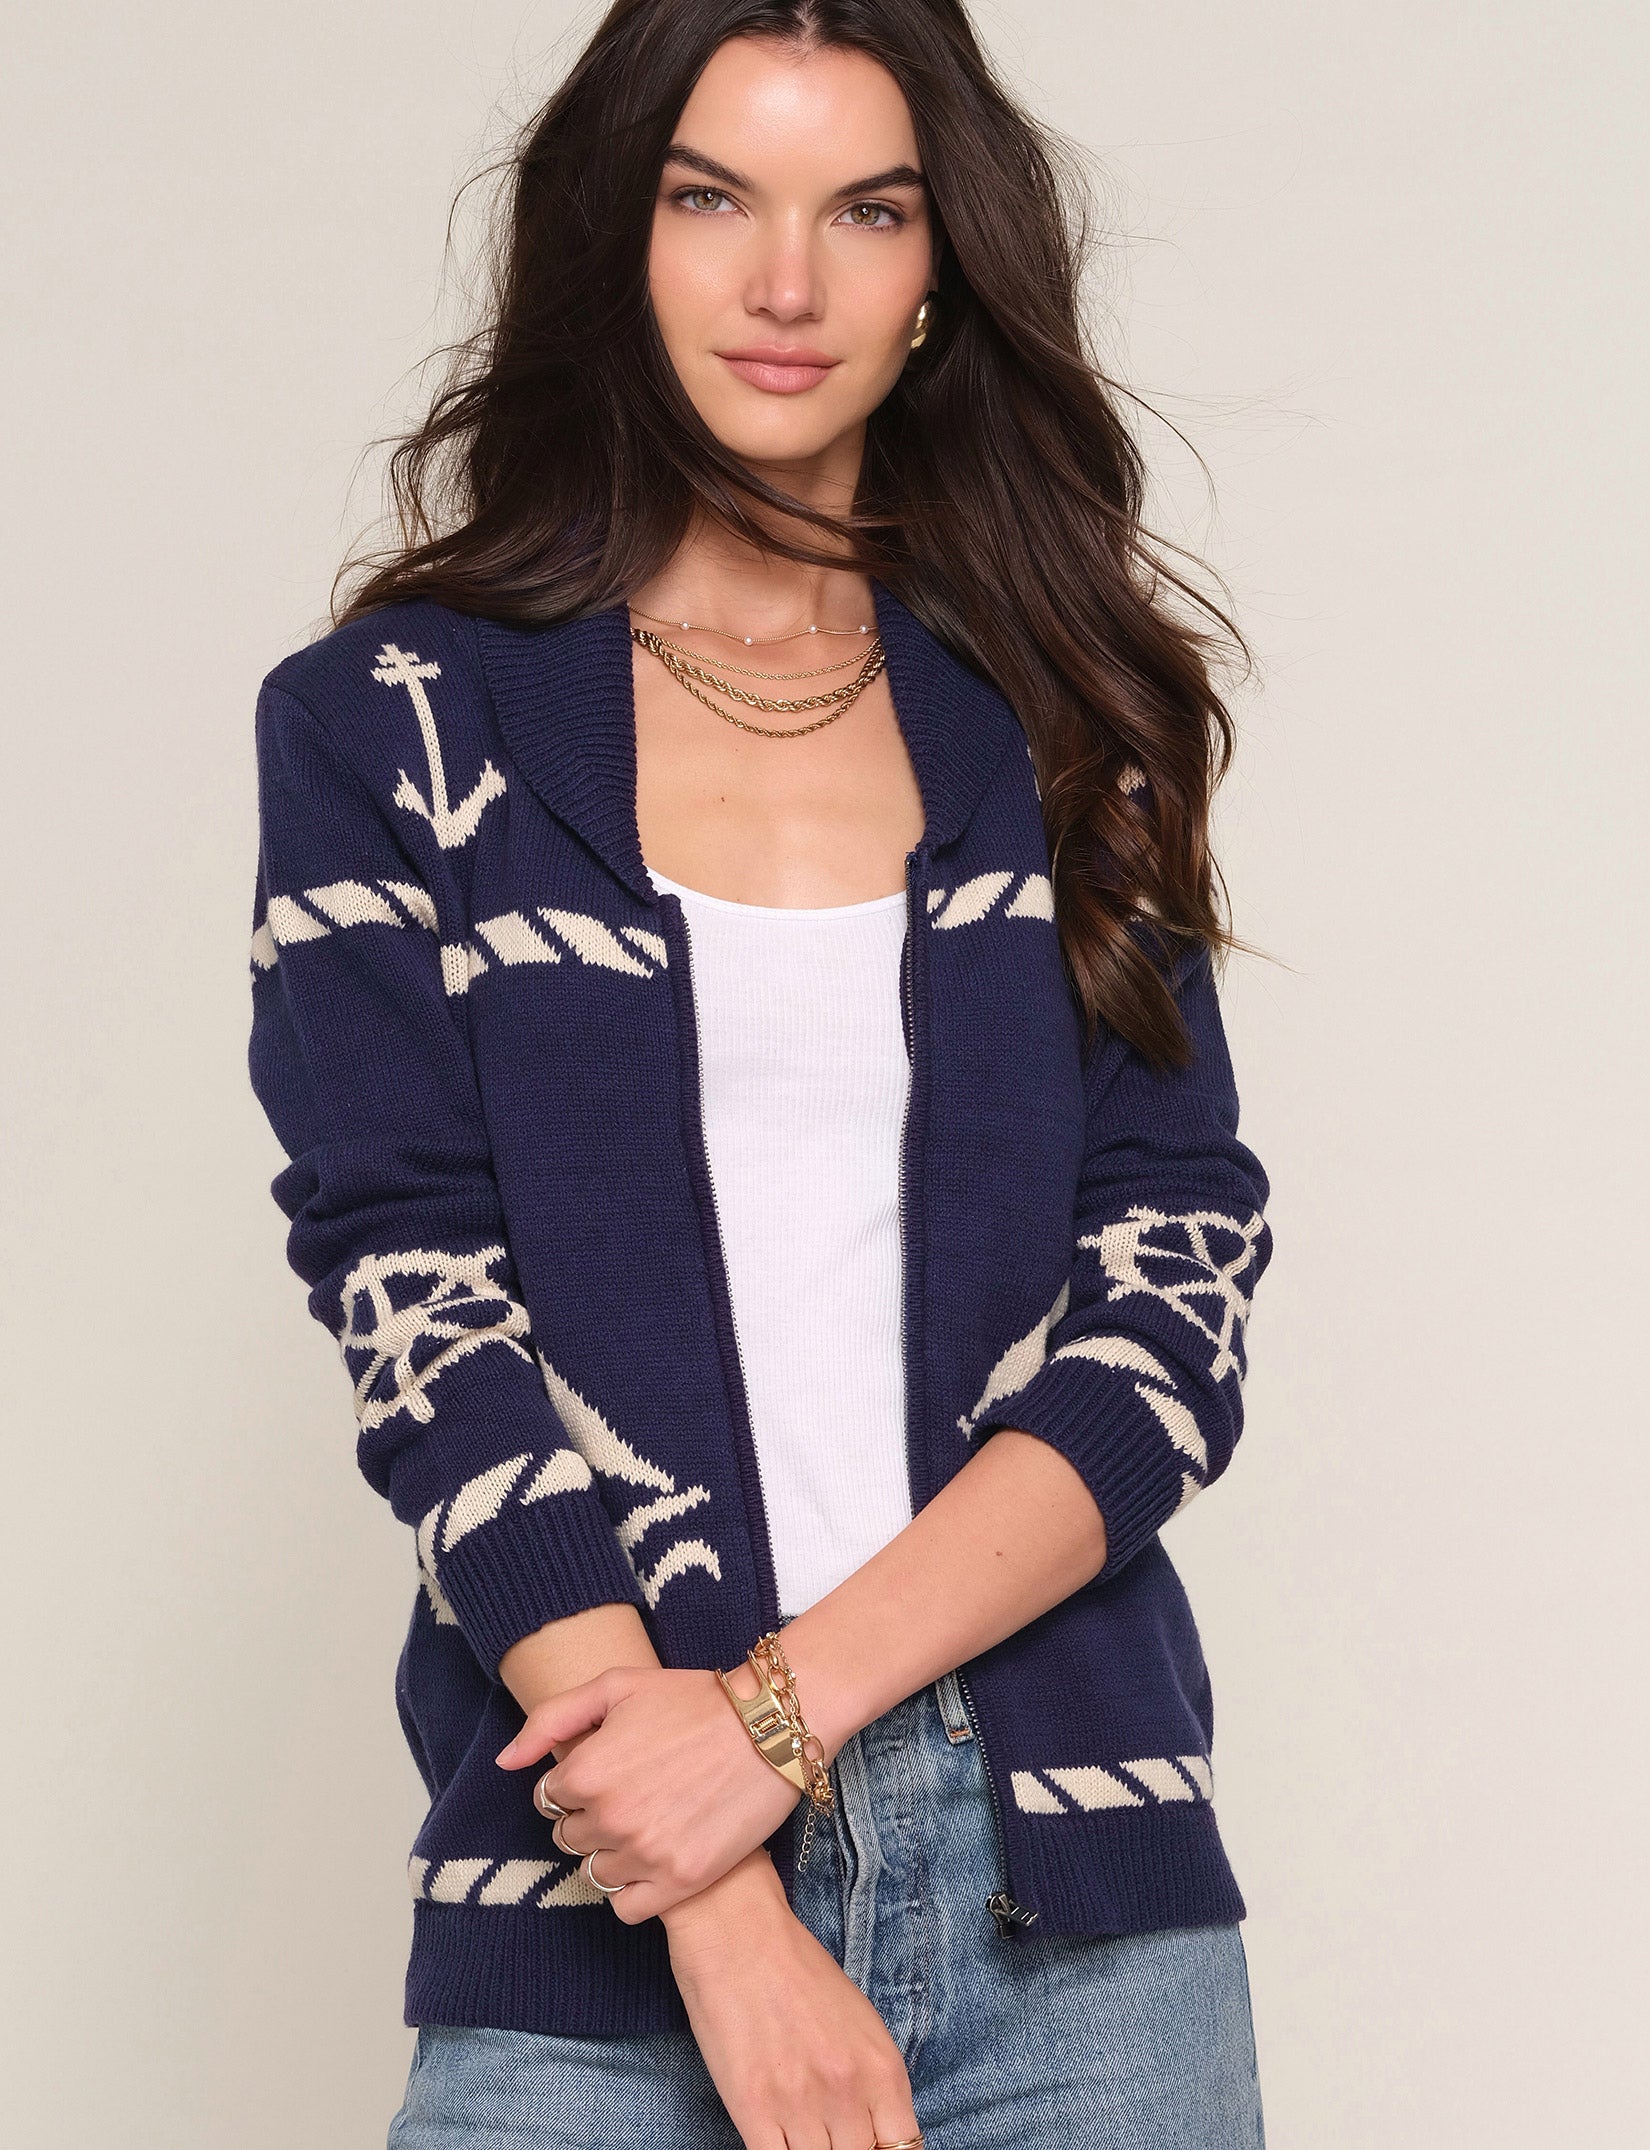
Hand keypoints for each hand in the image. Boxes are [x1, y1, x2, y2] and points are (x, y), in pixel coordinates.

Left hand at [493, 1662, 802, 1921]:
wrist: (771, 1726)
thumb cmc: (693, 1700)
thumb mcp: (618, 1687)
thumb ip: (553, 1720)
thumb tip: (507, 1762)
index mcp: (586, 1771)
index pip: (549, 1799)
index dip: (578, 1783)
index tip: (611, 1771)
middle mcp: (608, 1818)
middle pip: (570, 1839)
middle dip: (592, 1818)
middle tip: (636, 1793)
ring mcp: (644, 1854)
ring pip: (596, 1874)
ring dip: (614, 1853)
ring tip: (651, 1822)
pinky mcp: (679, 1881)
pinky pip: (625, 1908)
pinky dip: (633, 1891)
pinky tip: (656, 1859)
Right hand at [665, 1852, 922, 2149]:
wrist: (739, 1931)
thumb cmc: (797, 1968)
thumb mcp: (858, 2023)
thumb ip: (871, 2083)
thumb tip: (874, 2134)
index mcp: (883, 2068)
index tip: (866, 2143)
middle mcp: (849, 2090)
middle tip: (828, 2133)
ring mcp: (801, 2103)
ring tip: (800, 2129)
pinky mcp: (753, 2108)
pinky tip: (774, 2138)